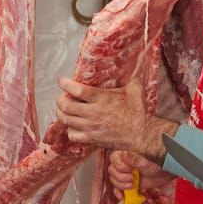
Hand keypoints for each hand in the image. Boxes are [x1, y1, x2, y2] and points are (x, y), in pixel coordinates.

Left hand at [56, 77, 173, 159]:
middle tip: (62, 96)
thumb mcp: (134, 89)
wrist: (142, 133)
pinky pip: (72, 135)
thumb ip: (129, 77)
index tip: (62, 81)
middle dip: (60, 99)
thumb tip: (132, 64)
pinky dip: (70, 130)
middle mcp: (93, 113)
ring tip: (64, 109)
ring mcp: (91, 127)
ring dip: (62, 113)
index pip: (76, 89)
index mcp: (102, 98)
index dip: (65, 84)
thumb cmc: (139, 111)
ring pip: (66, 120)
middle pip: (65, 105)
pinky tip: (74, 125)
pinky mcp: (92, 139)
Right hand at [106, 151, 172, 195]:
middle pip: (112, 171)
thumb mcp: (145, 162)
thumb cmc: (156, 164)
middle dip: (121, 178)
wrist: (164, 174)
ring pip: (114, 180)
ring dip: (122, 185)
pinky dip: (119, 194)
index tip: (130, 170)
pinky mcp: (127, 183)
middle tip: (133, 179)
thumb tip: (123, 154)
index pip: (113, 159)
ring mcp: (124, 174)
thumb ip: (134, 159)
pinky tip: (122, 197)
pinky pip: (117, 189)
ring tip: (133, 185)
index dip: (120, 167)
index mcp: (124, 154)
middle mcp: (122, 163)